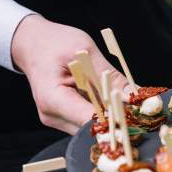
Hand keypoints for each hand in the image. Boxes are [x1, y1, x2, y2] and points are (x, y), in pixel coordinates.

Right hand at [11, 15, 129, 134]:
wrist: (32, 43)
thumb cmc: (54, 42)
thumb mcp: (85, 50)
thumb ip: (110, 75)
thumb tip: (136, 96)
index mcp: (53, 98)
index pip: (88, 120)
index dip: (114, 121)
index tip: (137, 117)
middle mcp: (52, 115)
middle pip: (91, 129)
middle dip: (116, 120)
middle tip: (140, 110)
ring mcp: (56, 119)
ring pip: (91, 127)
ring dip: (110, 117)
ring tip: (127, 103)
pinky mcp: (63, 118)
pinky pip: (86, 120)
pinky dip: (102, 112)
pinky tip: (111, 101)